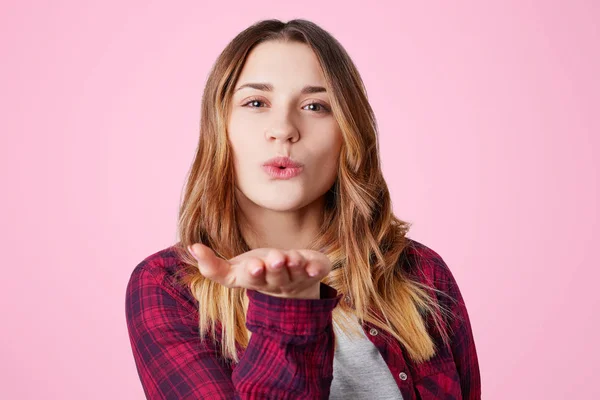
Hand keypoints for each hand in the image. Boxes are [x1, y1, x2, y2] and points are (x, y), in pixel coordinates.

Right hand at [187, 244, 330, 298]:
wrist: (294, 285)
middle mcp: (273, 282)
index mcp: (251, 280)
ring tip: (290, 257)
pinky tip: (313, 265)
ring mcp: (294, 279)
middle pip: (271, 277)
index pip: (242, 280)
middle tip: (270, 261)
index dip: (249, 273)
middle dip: (270, 269)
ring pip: (293, 273)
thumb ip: (212, 266)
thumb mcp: (234, 271)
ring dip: (292, 266)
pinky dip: (315, 268)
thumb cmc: (258, 271)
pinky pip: (315, 271)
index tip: (249, 265)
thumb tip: (191, 248)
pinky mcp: (312, 272)